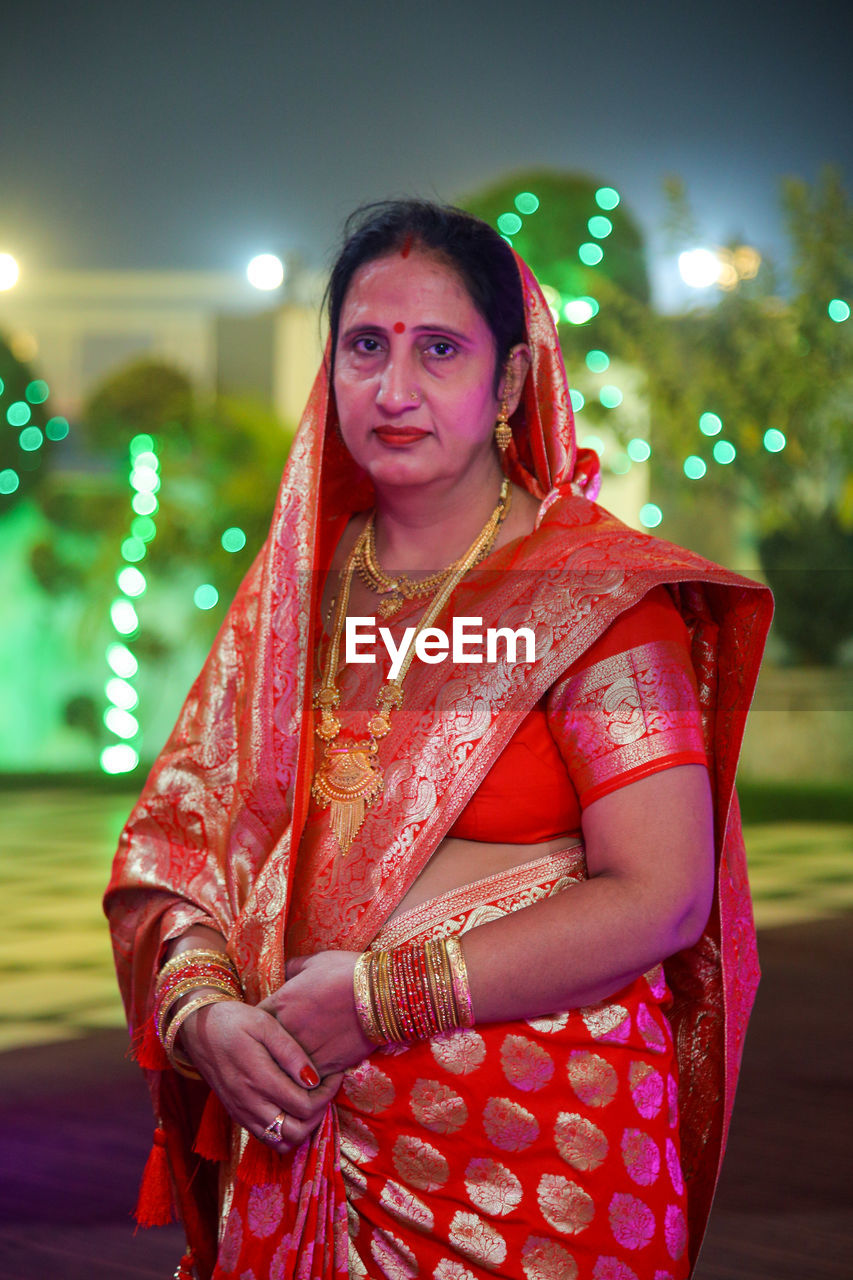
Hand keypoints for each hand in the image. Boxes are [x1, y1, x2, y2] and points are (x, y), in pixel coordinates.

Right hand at [179, 998, 341, 1152]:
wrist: (198, 1029)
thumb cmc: (235, 1021)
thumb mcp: (265, 1024)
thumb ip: (291, 1052)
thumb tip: (313, 1079)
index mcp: (259, 1079)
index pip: (304, 1106)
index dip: (326, 1095)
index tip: (334, 1076)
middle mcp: (249, 1103)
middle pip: (296, 1132)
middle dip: (318, 1114)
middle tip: (325, 1090)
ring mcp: (241, 1113)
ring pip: (281, 1143)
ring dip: (302, 1127)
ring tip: (310, 1100)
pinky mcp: (237, 1115)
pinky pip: (266, 1139)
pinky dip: (284, 1131)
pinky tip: (291, 1106)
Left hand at [260, 951, 374, 1077]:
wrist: (379, 994)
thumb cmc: (347, 972)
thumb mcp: (316, 961)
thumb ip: (295, 968)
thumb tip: (286, 971)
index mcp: (281, 1003)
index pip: (255, 1021)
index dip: (259, 1026)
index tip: (266, 1028)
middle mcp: (287, 1030)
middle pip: (264, 1049)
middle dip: (267, 1051)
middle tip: (272, 1052)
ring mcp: (304, 1052)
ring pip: (282, 1070)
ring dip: (285, 1069)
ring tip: (289, 1070)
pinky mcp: (324, 1068)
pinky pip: (306, 1082)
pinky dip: (307, 1081)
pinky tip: (309, 1079)